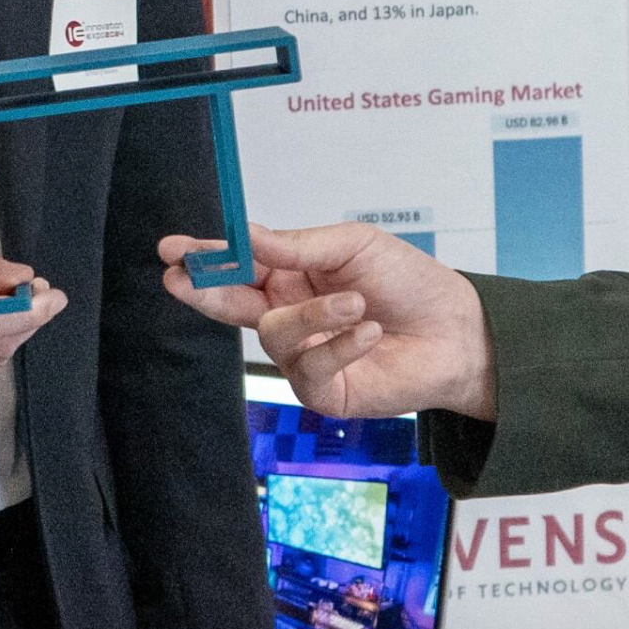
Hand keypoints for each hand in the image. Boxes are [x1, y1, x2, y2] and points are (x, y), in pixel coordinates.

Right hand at [157, 222, 494, 420]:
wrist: (458, 331)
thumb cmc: (409, 283)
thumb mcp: (353, 245)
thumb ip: (298, 246)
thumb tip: (246, 237)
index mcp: (293, 277)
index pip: (239, 268)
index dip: (206, 260)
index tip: (171, 251)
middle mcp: (292, 317)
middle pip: (233, 306)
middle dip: (207, 291)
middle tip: (182, 279)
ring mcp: (304, 357)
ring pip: (275, 335)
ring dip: (316, 314)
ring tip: (358, 302)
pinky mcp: (323, 391)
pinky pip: (310, 368)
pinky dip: (341, 345)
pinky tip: (371, 332)